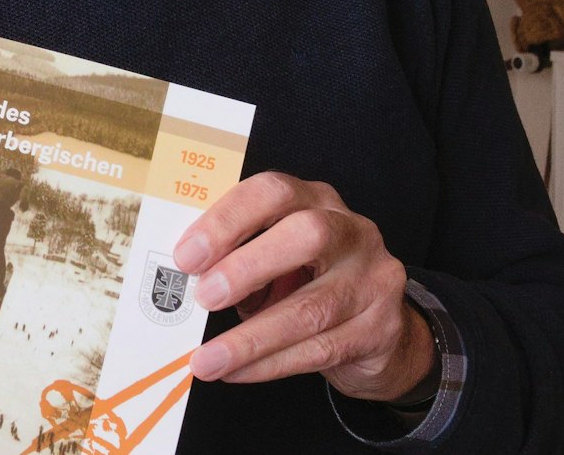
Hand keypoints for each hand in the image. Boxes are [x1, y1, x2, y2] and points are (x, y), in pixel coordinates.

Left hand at [173, 171, 437, 402]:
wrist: (379, 332)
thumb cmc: (308, 284)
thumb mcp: (274, 259)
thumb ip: (236, 259)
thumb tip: (181, 284)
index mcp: (315, 201)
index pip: (274, 192)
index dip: (228, 219)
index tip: (186, 256)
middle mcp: (352, 231)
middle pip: (307, 235)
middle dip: (248, 266)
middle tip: (204, 298)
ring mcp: (374, 279)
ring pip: (312, 308)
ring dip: (250, 338)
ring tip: (207, 360)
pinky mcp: (382, 329)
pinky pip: (320, 349)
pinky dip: (270, 364)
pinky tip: (237, 371)